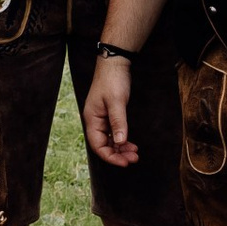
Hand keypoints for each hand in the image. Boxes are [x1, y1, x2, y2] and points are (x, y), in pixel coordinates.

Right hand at [82, 54, 137, 168]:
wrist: (114, 63)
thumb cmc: (112, 80)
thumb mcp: (116, 102)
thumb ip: (118, 123)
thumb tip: (120, 142)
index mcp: (91, 119)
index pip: (98, 145)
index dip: (111, 157)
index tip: (125, 162)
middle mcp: (95, 121)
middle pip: (103, 145)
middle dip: (118, 154)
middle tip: (134, 158)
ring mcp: (102, 118)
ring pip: (109, 140)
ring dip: (121, 148)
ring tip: (135, 152)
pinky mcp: (109, 115)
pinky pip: (113, 133)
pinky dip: (122, 139)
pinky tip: (130, 143)